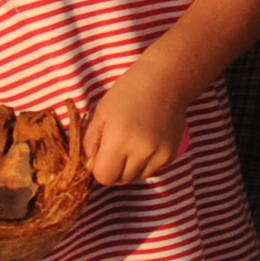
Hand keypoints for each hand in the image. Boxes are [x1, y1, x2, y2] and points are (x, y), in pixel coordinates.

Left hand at [80, 68, 195, 186]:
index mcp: (118, 140)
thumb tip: (89, 165)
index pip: (103, 176)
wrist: (165, 80)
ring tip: (132, 144)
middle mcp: (140, 151)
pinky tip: (146, 143)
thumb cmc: (127, 93)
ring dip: (130, 167)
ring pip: (136, 177)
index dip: (99, 167)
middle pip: (120, 179)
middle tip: (116, 147)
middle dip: (114, 168)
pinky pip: (152, 170)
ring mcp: (158, 154)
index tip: (102, 153)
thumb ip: (89, 141)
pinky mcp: (170, 154)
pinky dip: (146, 163)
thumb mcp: (101, 112)